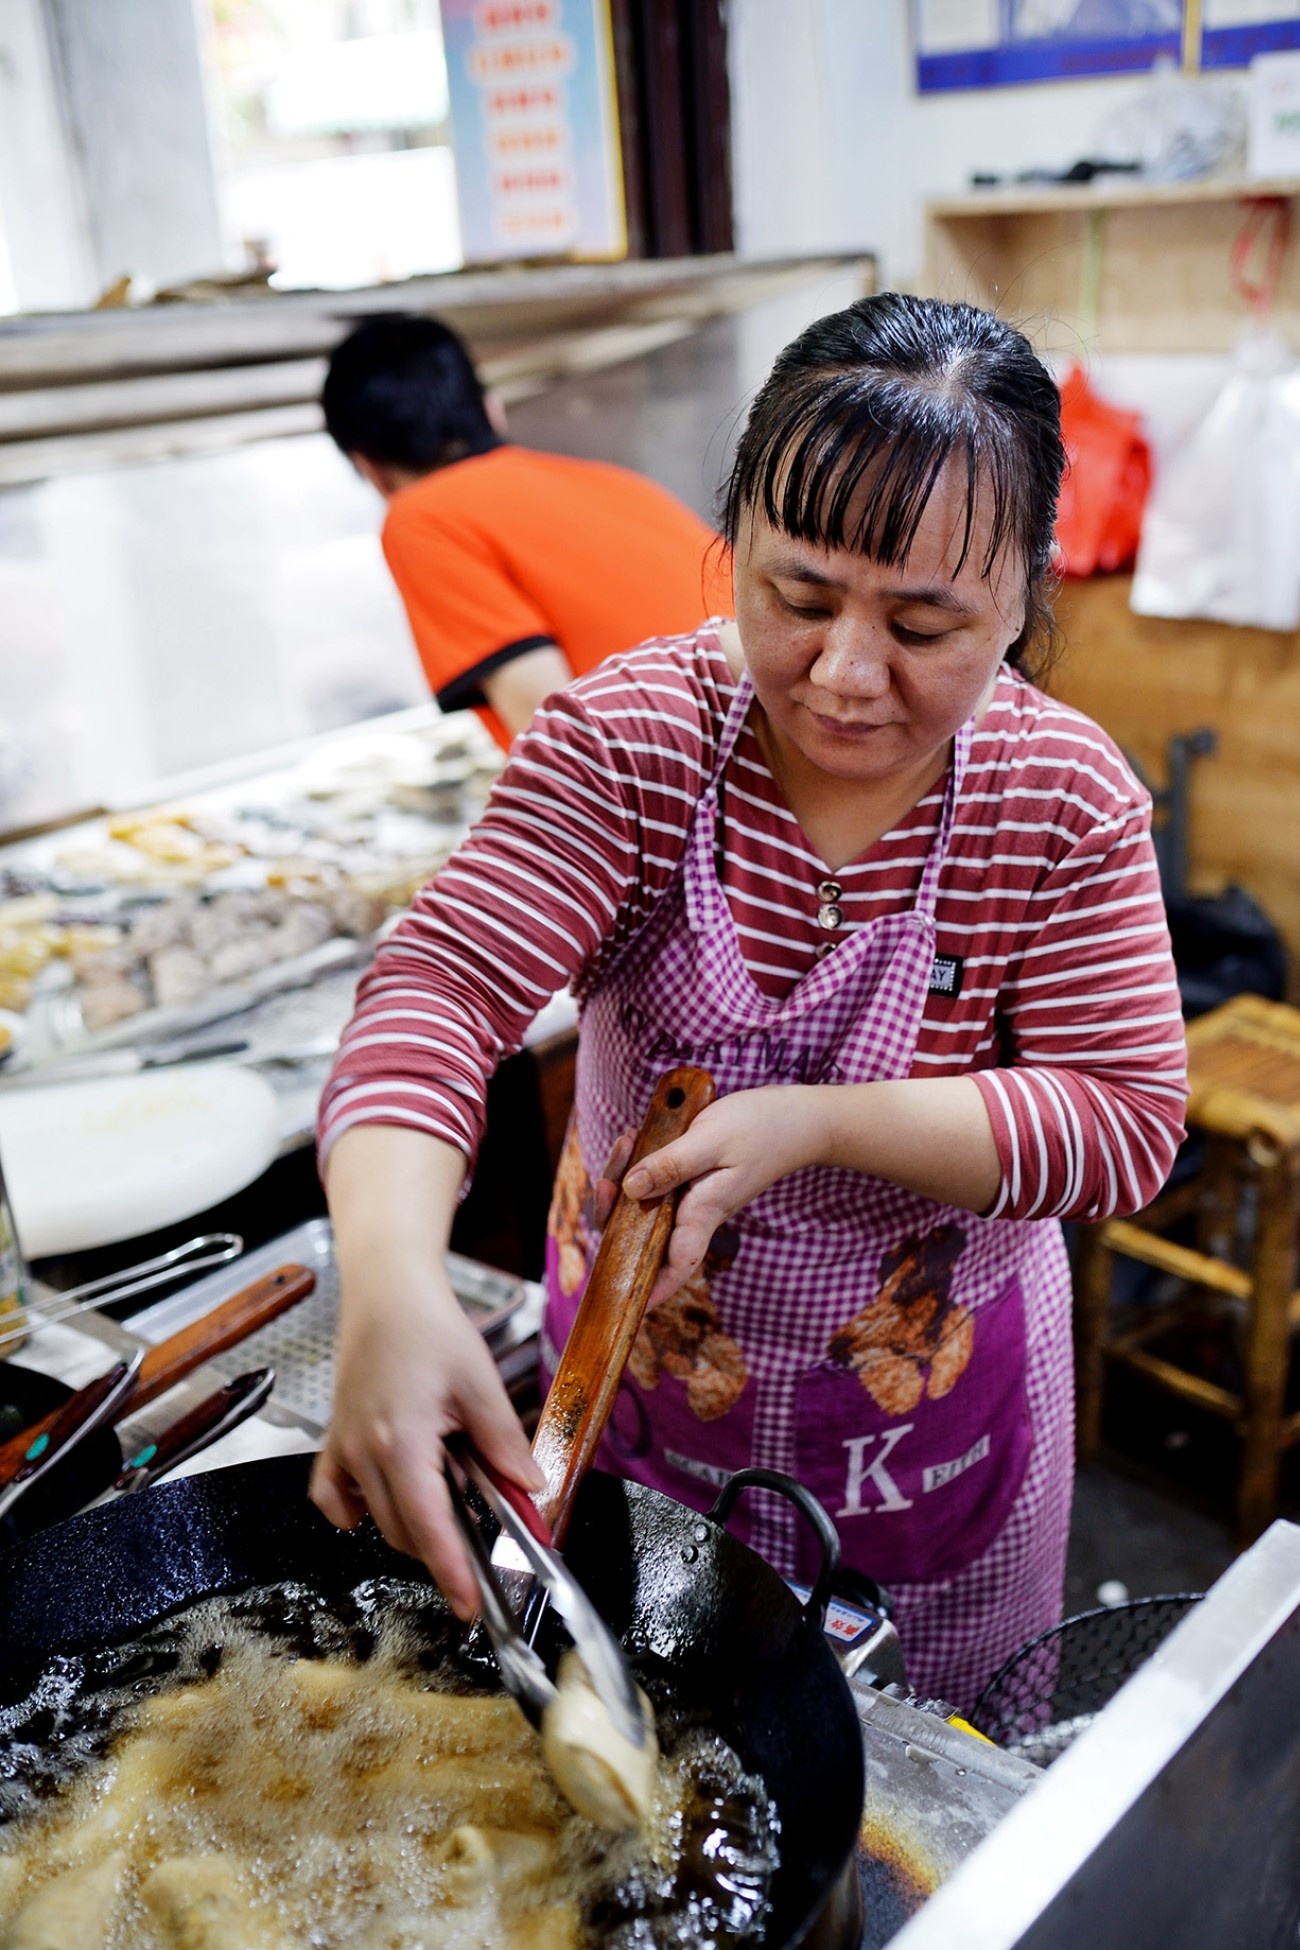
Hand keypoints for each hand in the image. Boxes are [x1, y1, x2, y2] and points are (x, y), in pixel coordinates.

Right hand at [310, 1124, 545, 1620]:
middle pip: (403, 1529)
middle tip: (480, 1527)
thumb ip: (503, 1441)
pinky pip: (334, 1497)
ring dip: (410, 1524)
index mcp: (403, 1441)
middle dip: (442, 1543)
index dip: (450, 1570)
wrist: (386, 1292)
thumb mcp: (479, 1381)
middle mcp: (364, 1452)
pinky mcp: (332, 1440)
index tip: (470, 1605)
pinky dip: (356, 1510)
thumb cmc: (431, 1329)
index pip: (427, 1526)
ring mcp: (342, 1448)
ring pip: (374, 1518)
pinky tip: (388, 1496)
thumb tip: (530, 1488)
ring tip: (446, 1493)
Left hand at [615, 1085, 825, 1309]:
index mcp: (705, 1210)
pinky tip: (636, 1137)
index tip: (631, 1306)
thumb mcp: (711, 1140)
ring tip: (626, 1142)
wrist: (797, 1118)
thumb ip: (671, 1165)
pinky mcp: (694, 1177)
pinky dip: (640, 1162)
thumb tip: (629, 1189)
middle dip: (615, 1214)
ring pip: (647, 1203)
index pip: (677, 1262)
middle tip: (605, 1184)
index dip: (653, 1288)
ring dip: (625, 1178)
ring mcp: (696, 1195)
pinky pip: (657, 1180)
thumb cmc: (761, 1128)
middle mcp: (697, 1210)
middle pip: (648, 1231)